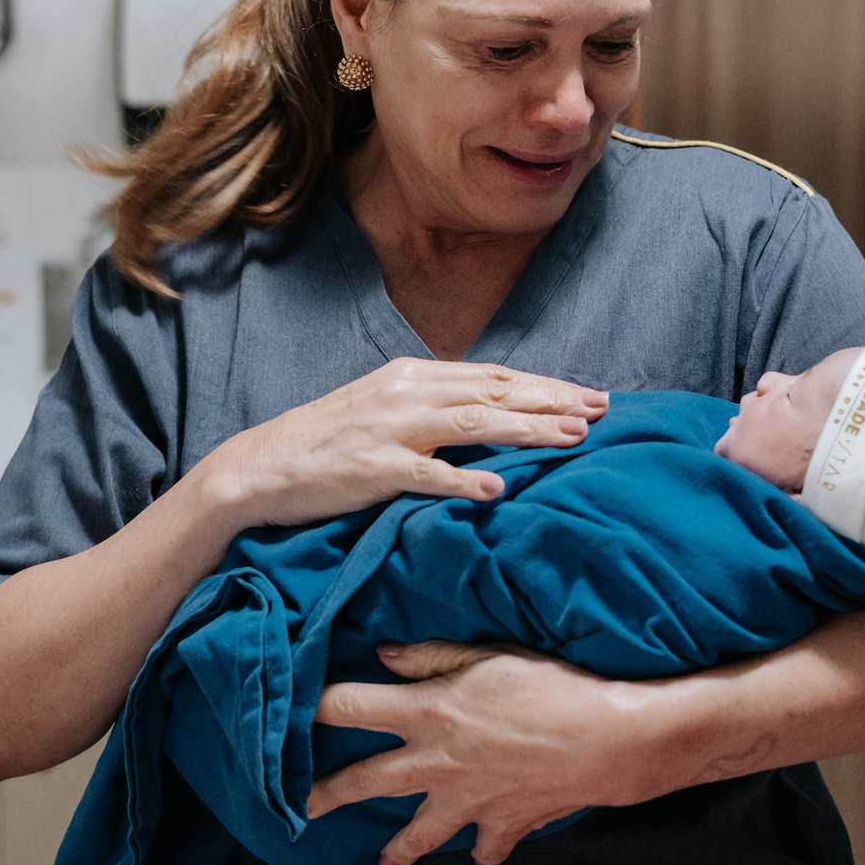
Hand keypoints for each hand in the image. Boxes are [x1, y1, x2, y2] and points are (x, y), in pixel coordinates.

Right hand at [215, 358, 607, 528]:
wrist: (261, 467)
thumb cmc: (329, 444)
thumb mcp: (387, 410)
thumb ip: (436, 409)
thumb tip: (493, 413)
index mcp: (414, 375)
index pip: (494, 375)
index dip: (545, 384)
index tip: (590, 394)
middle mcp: (407, 392)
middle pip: (495, 391)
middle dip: (553, 400)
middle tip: (602, 409)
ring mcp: (389, 428)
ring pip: (473, 423)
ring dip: (528, 430)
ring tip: (572, 439)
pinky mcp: (372, 467)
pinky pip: (427, 473)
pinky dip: (464, 480)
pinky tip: (499, 489)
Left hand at [307, 640, 667, 864]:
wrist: (607, 743)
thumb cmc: (550, 688)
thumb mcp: (490, 654)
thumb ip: (432, 657)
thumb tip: (384, 656)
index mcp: (428, 714)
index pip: (352, 707)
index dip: (315, 705)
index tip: (288, 711)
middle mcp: (435, 764)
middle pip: (364, 782)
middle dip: (326, 795)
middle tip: (298, 808)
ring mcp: (465, 803)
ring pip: (417, 834)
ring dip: (399, 849)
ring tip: (385, 861)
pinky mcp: (500, 826)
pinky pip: (484, 848)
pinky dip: (482, 849)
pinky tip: (481, 849)